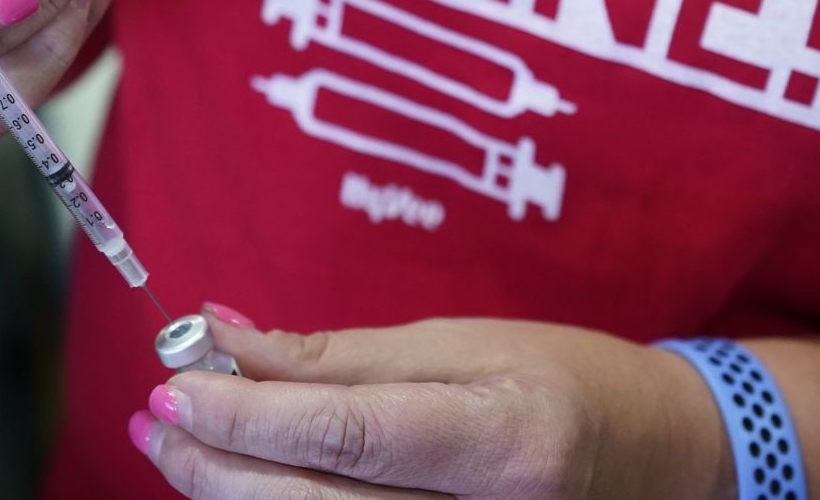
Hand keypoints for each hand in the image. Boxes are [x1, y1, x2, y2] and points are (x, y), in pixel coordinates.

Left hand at [130, 307, 732, 498]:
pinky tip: (245, 483)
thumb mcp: (463, 343)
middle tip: (158, 418)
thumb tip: (226, 336)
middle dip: (218, 467)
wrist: (662, 462)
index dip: (248, 415)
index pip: (348, 437)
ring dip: (234, 497)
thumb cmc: (567, 383)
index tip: (175, 384)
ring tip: (182, 447)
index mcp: (502, 443)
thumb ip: (341, 357)